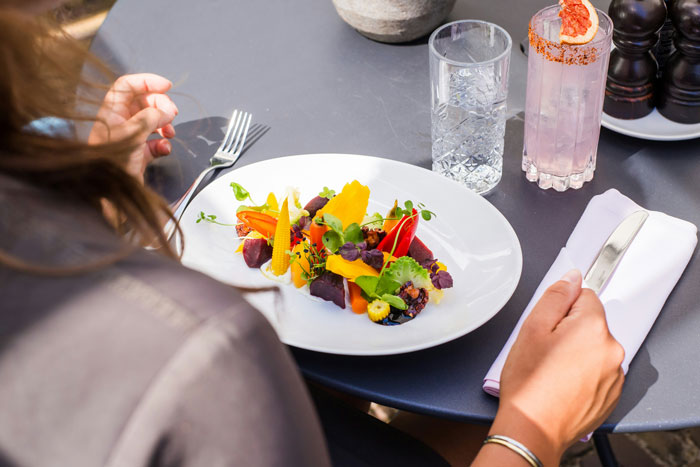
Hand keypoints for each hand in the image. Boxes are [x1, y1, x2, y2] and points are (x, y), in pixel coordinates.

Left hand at [88, 73, 177, 183]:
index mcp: (112, 112)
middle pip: (144, 102)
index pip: (128, 85)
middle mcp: (119, 122)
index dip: (147, 81)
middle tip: (171, 114)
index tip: (166, 86)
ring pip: (152, 121)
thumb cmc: (112, 164)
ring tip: (169, 132)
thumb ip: (151, 117)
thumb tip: (165, 110)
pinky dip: (162, 143)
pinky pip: (154, 141)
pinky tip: (163, 148)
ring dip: (165, 125)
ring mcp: (130, 137)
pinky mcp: (138, 153)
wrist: (111, 196)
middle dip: (161, 106)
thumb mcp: (133, 134)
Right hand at [474, 270, 624, 465]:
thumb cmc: (530, 383)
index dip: (561, 308)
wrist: (534, 428)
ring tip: (552, 370)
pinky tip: (562, 384)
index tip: (548, 325)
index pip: (584, 295)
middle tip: (544, 349)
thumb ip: (555, 297)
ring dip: (577, 353)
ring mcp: (614, 374)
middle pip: (590, 323)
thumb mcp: (532, 329)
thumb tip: (571, 277)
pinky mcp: (612, 394)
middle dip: (569, 330)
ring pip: (594, 347)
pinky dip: (583, 374)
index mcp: (593, 327)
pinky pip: (598, 371)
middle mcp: (611, 349)